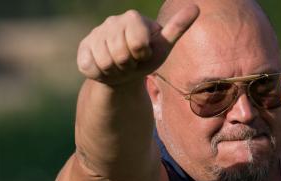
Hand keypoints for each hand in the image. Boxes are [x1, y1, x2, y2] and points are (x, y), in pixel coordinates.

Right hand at [76, 5, 199, 85]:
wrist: (124, 73)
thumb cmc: (146, 58)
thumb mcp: (164, 46)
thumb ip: (177, 27)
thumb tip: (196, 7)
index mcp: (132, 18)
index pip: (138, 43)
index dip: (142, 55)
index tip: (144, 54)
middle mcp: (112, 22)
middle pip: (121, 54)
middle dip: (129, 65)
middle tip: (131, 62)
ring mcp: (95, 34)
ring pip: (105, 62)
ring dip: (115, 71)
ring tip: (119, 66)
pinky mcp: (83, 48)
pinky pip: (90, 66)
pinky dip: (101, 73)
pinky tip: (105, 68)